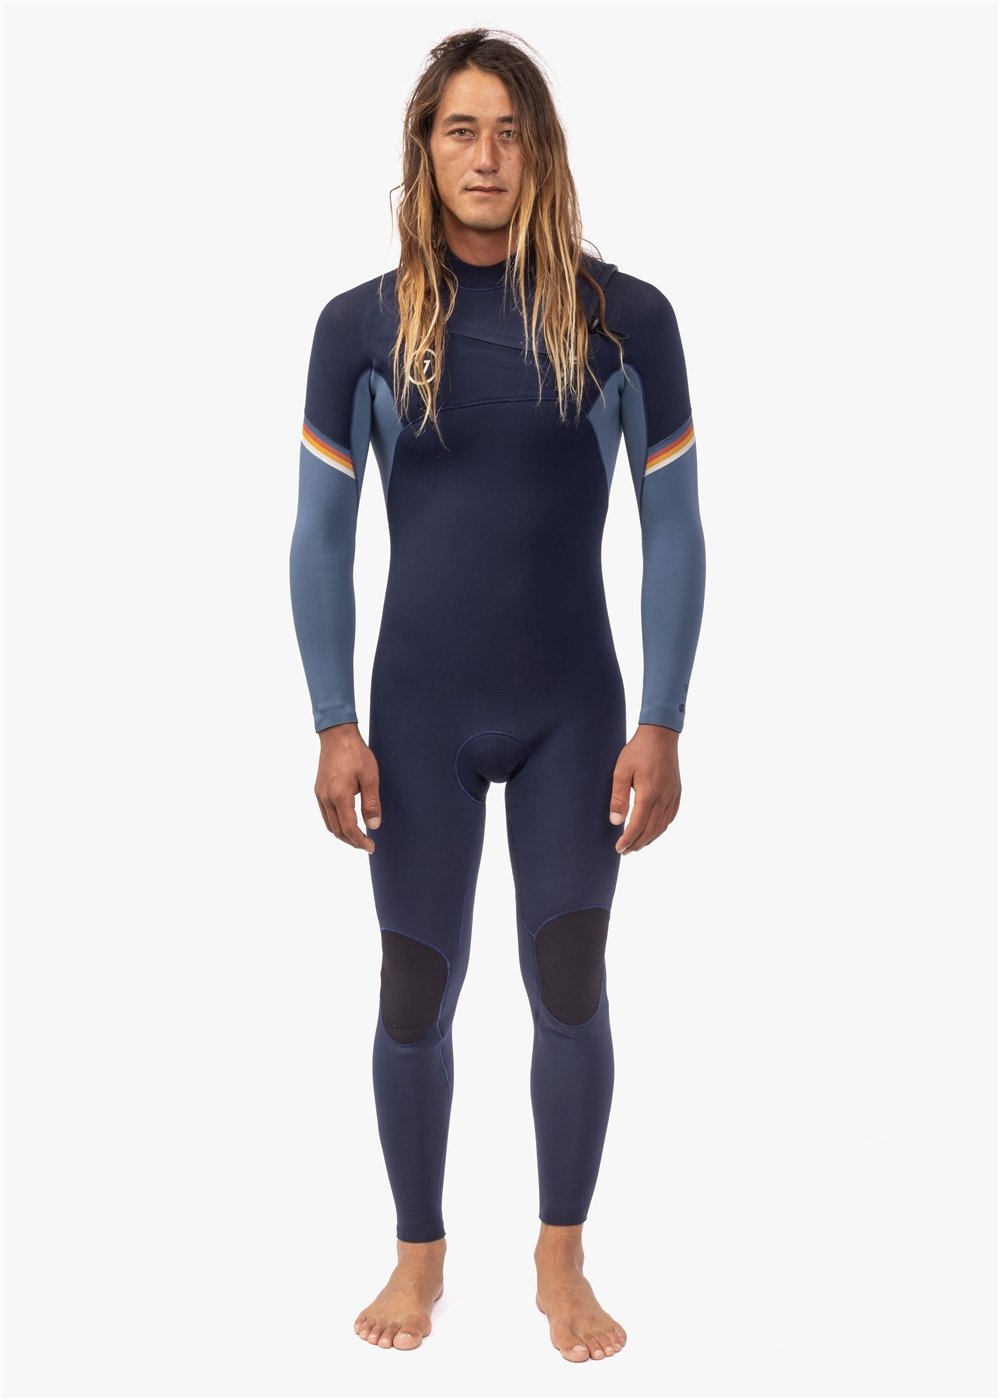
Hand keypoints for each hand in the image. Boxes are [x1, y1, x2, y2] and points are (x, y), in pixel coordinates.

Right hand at [314, 722, 381, 853]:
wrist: (337, 735)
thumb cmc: (356, 753)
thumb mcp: (370, 777)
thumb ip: (372, 803)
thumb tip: (374, 826)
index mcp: (339, 795)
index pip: (349, 828)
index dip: (360, 841)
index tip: (371, 847)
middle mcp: (326, 798)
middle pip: (337, 830)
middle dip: (352, 842)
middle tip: (367, 845)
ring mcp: (320, 794)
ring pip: (329, 824)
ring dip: (343, 834)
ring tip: (358, 837)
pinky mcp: (318, 790)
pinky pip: (325, 814)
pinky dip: (336, 824)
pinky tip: (346, 822)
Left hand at [608, 723, 680, 853]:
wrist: (661, 734)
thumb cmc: (638, 751)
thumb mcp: (621, 771)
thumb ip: (618, 797)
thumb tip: (616, 822)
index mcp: (649, 793)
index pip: (638, 825)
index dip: (628, 840)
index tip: (619, 848)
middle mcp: (664, 797)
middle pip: (651, 830)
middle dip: (638, 843)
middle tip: (625, 851)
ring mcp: (673, 795)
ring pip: (662, 825)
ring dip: (650, 838)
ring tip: (637, 844)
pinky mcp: (677, 791)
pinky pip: (671, 816)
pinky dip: (661, 827)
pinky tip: (654, 830)